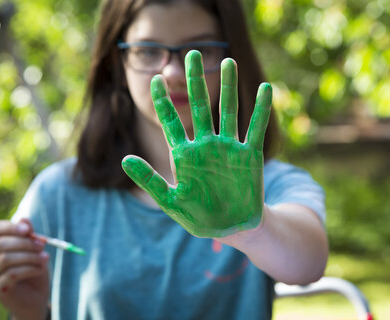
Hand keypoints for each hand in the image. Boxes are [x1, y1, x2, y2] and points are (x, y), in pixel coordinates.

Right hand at [0, 219, 49, 319]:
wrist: (36, 298)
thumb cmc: (34, 271)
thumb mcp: (35, 251)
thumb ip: (30, 236)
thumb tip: (24, 218)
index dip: (11, 227)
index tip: (28, 230)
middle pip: (1, 244)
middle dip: (25, 243)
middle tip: (42, 246)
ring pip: (6, 259)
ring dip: (30, 257)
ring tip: (45, 259)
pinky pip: (12, 274)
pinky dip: (30, 269)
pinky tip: (41, 269)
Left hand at [122, 50, 271, 237]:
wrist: (232, 228)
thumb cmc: (200, 218)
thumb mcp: (172, 202)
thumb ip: (149, 181)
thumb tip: (124, 160)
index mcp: (184, 155)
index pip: (170, 122)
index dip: (162, 101)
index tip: (155, 78)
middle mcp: (206, 145)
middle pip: (200, 106)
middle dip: (194, 82)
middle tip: (190, 54)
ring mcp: (228, 147)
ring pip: (228, 111)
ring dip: (228, 86)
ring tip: (227, 61)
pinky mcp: (249, 155)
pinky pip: (255, 127)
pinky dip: (260, 109)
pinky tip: (265, 88)